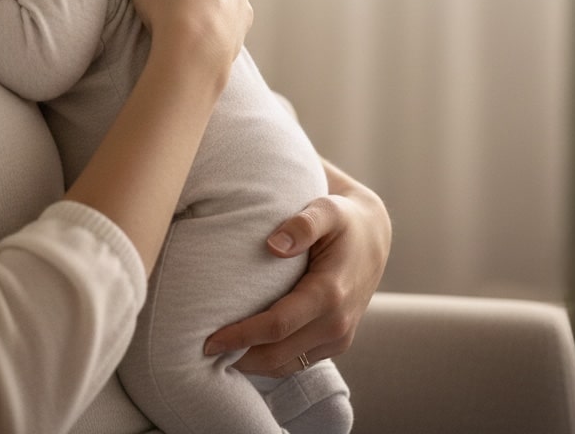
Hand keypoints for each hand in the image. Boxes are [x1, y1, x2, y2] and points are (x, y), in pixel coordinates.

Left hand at [203, 163, 390, 376]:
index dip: (241, 335)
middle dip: (239, 357)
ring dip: (251, 364)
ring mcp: (339, 338)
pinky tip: (242, 350)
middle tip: (200, 351)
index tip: (209, 339)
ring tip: (216, 354)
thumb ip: (303, 224)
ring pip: (286, 365)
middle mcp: (337, 324)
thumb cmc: (342, 219)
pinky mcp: (336, 343)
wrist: (374, 236)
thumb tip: (273, 245)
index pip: (278, 325)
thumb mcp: (327, 209)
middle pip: (278, 355)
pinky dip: (268, 361)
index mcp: (331, 293)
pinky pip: (297, 362)